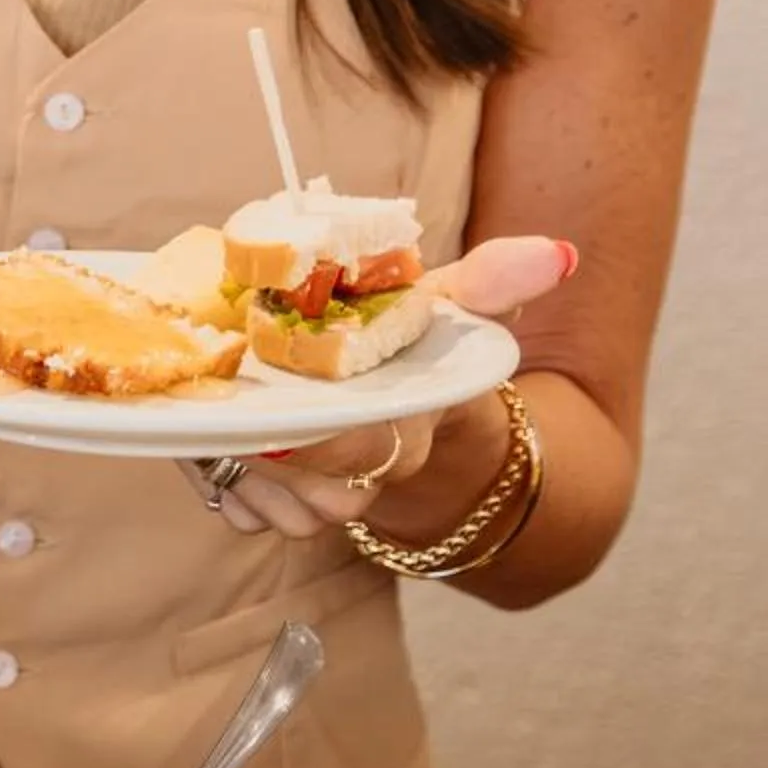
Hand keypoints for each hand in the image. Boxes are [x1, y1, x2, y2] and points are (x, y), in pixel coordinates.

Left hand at [193, 236, 574, 537]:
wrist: (383, 403)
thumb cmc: (410, 346)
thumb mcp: (445, 305)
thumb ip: (491, 281)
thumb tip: (554, 253)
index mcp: (414, 426)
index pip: (376, 448)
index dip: (331, 439)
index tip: (288, 410)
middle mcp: (372, 476)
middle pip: (323, 492)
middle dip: (276, 453)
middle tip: (237, 407)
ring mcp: (322, 502)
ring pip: (277, 512)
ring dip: (241, 465)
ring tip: (223, 414)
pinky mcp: (272, 511)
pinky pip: (239, 513)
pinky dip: (218, 478)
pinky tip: (214, 439)